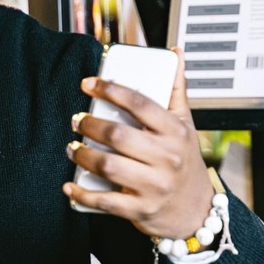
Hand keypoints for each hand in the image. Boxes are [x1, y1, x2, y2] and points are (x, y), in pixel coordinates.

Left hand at [63, 48, 213, 242]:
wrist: (195, 210)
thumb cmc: (184, 163)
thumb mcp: (186, 125)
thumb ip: (176, 91)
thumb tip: (174, 53)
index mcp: (176, 132)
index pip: (141, 104)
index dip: (111, 91)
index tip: (88, 84)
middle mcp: (167, 158)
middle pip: (118, 136)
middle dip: (90, 126)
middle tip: (77, 121)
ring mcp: (153, 185)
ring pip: (108, 166)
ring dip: (82, 156)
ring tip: (72, 149)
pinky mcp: (140, 209)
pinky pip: (105, 201)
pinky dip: (82, 194)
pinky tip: (69, 187)